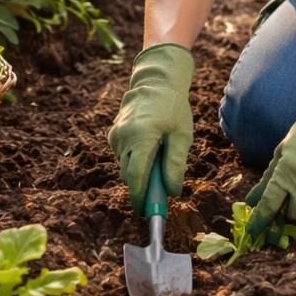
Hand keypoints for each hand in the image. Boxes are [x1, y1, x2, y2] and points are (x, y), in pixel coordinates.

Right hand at [108, 43, 194, 208]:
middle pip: (128, 175)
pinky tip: (149, 148)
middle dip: (141, 189)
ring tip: (158, 161)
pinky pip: (123, 155)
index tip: (146, 213)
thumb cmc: (173, 108)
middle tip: (158, 195)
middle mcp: (123, 137)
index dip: (140, 198)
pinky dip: (134, 159)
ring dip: (139, 172)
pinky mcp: (113, 134)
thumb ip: (175, 164)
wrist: (156, 82)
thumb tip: (172, 192)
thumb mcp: (182, 135)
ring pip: (125, 166)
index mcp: (141, 137)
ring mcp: (116, 135)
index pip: (135, 177)